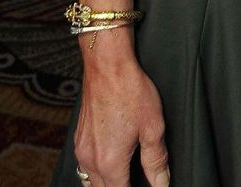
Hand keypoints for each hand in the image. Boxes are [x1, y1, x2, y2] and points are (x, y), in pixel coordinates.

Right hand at [73, 51, 168, 185]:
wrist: (108, 65)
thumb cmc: (130, 90)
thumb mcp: (153, 126)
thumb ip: (156, 160)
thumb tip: (162, 183)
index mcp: (110, 162)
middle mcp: (90, 160)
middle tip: (138, 181)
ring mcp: (81, 149)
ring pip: (91, 181)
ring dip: (108, 183)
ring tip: (126, 176)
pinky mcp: (78, 138)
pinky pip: (85, 166)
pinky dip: (98, 170)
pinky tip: (111, 160)